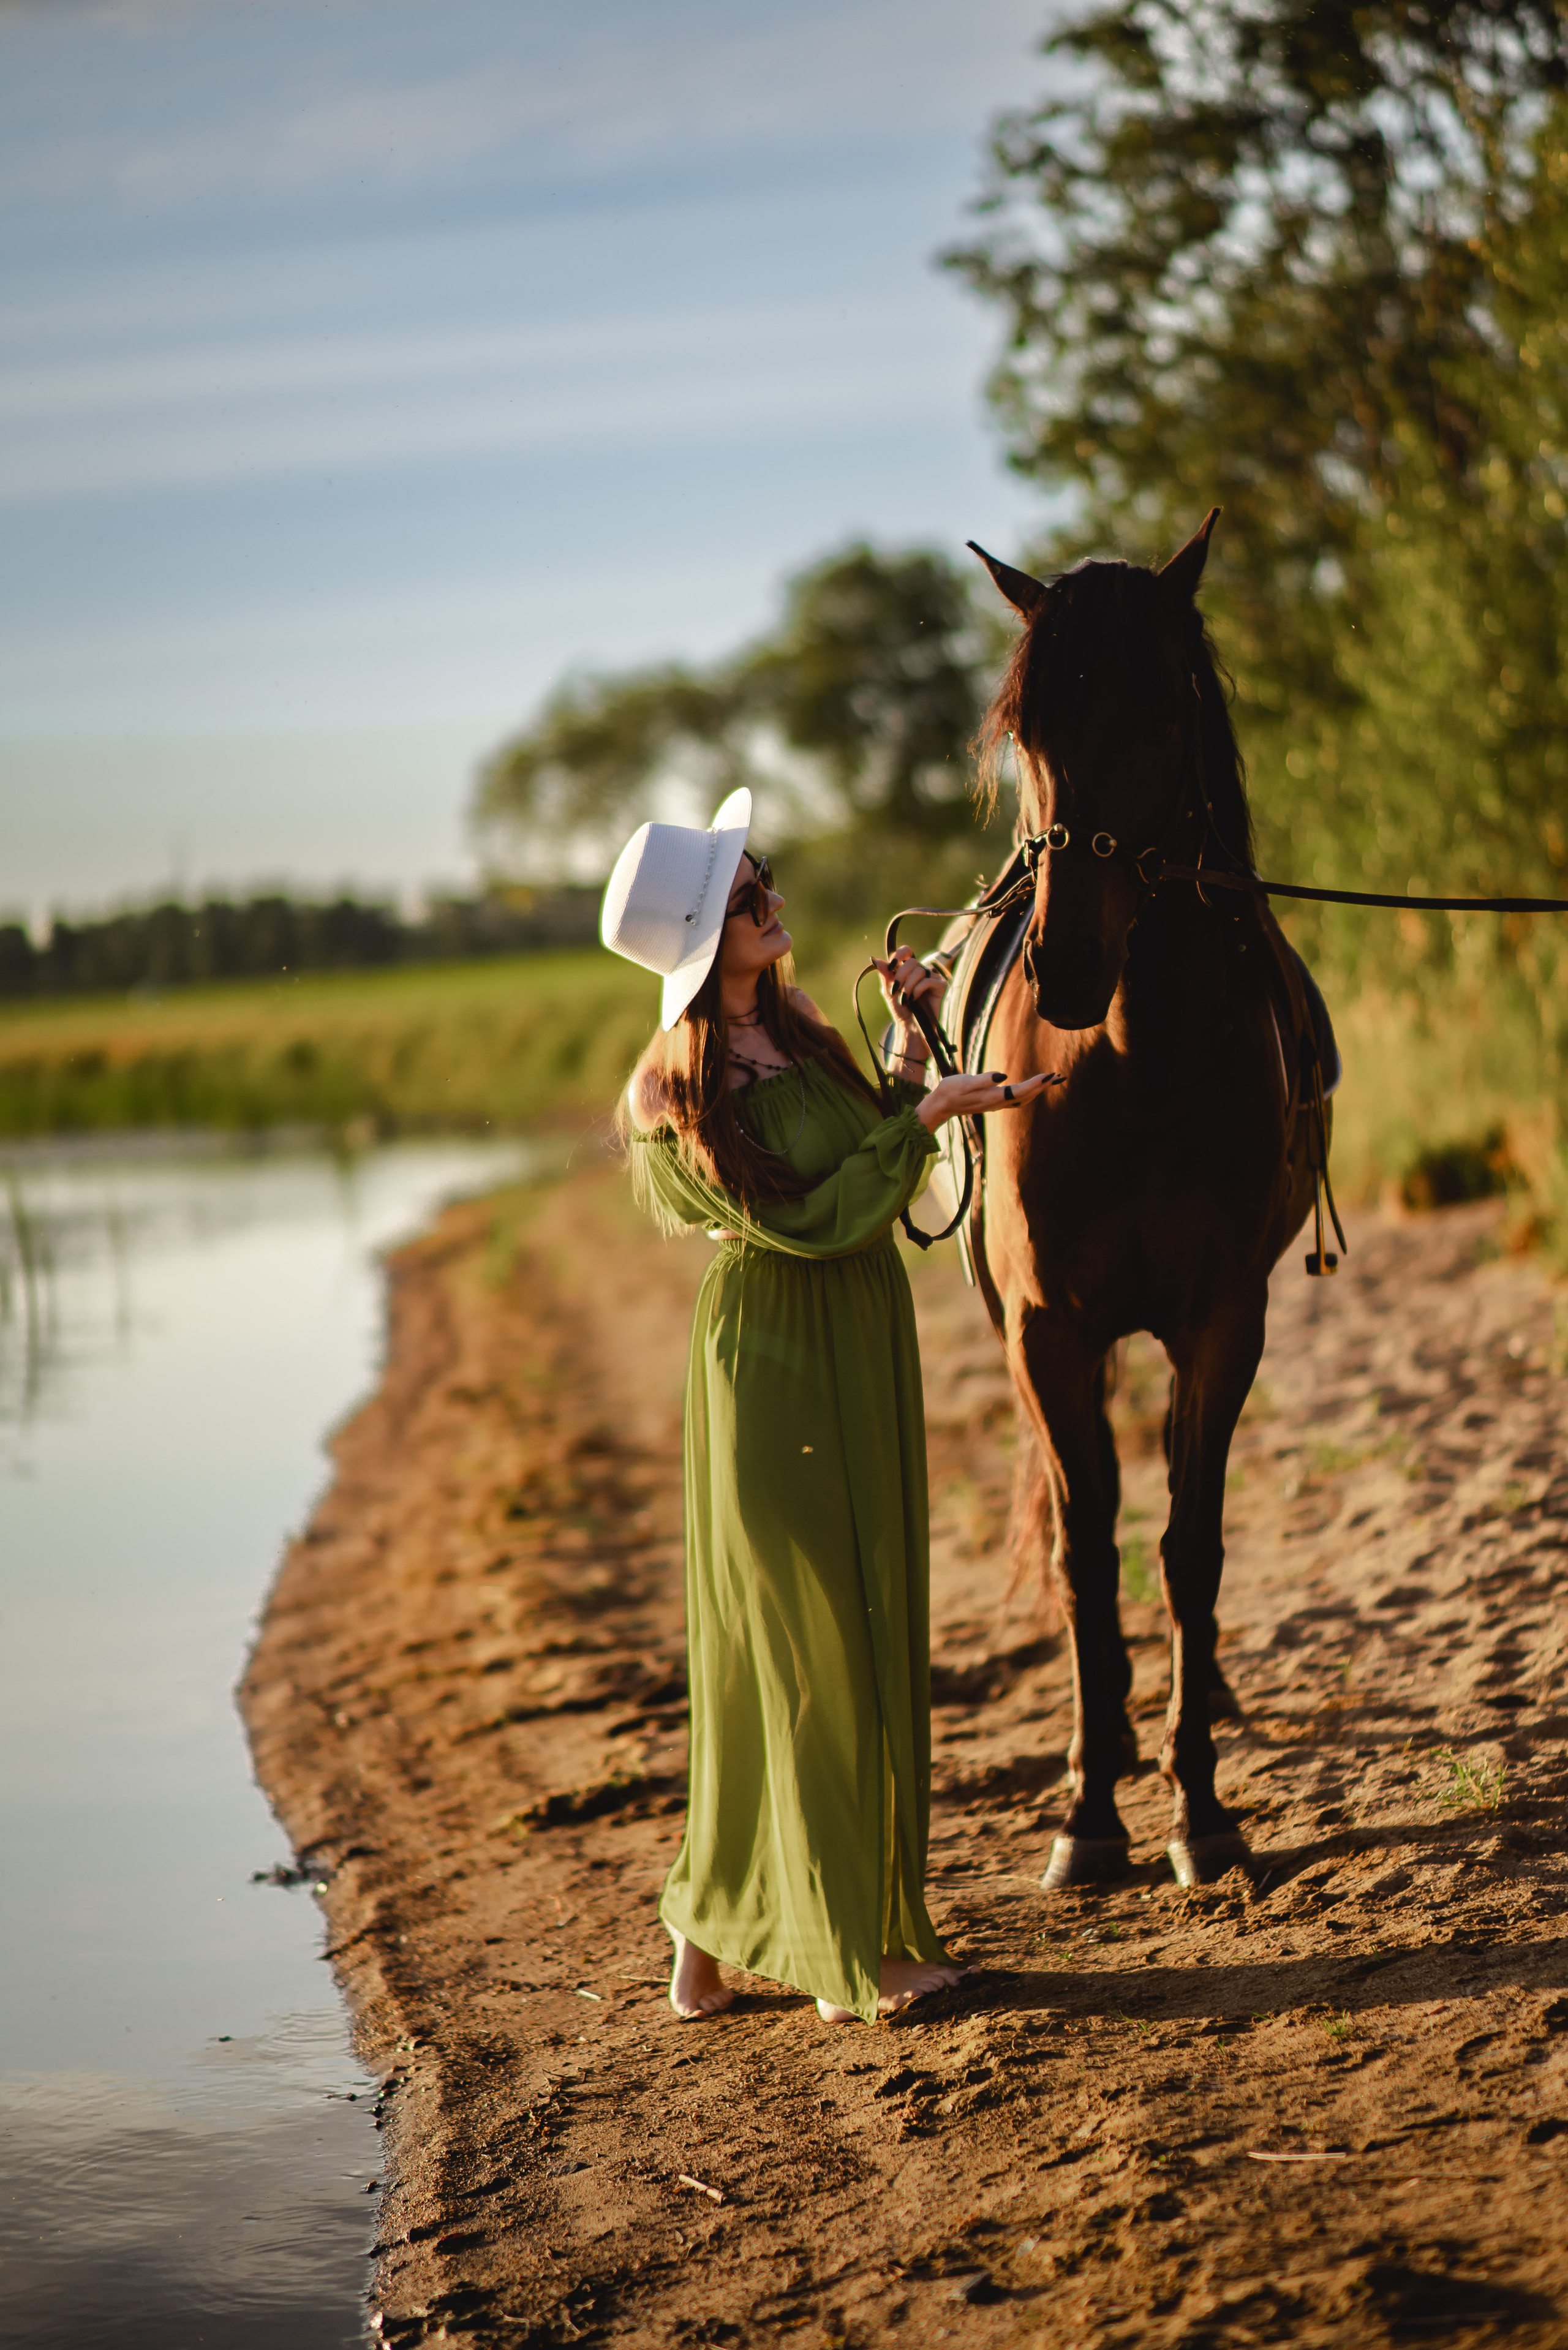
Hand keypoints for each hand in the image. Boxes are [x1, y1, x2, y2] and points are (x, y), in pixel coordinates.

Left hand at [875, 947, 946, 1072]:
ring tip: (905, 999)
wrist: (911, 1027)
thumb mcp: (889, 992)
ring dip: (908, 985)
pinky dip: (918, 989)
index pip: (906, 952)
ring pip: (920, 970)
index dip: (899, 954)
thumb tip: (876, 960)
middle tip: (895, 990)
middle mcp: (921, 971)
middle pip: (912, 961)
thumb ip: (885, 976)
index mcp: (908, 970)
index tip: (891, 966)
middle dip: (901, 975)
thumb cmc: (901, 1011)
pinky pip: (929, 980)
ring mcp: (932, 978)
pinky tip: (914, 999)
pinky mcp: (941, 986)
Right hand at [915, 1069, 1055, 1132]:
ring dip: (1038, 1090)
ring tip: (1051, 1081)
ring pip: (1022, 1099)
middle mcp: (997, 1103)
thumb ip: (983, 1079)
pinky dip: (1028, 1092)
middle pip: (1025, 1096)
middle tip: (1059, 1077)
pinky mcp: (993, 1102)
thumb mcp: (964, 1082)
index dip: (1035, 1084)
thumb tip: (1002, 1076)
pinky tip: (1032, 1088)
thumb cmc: (950, 1091)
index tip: (1050, 1076)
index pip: (1019, 1091)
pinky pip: (1016, 1099)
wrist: (940, 1105)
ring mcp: (996, 1104)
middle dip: (1043, 1087)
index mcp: (992, 1097)